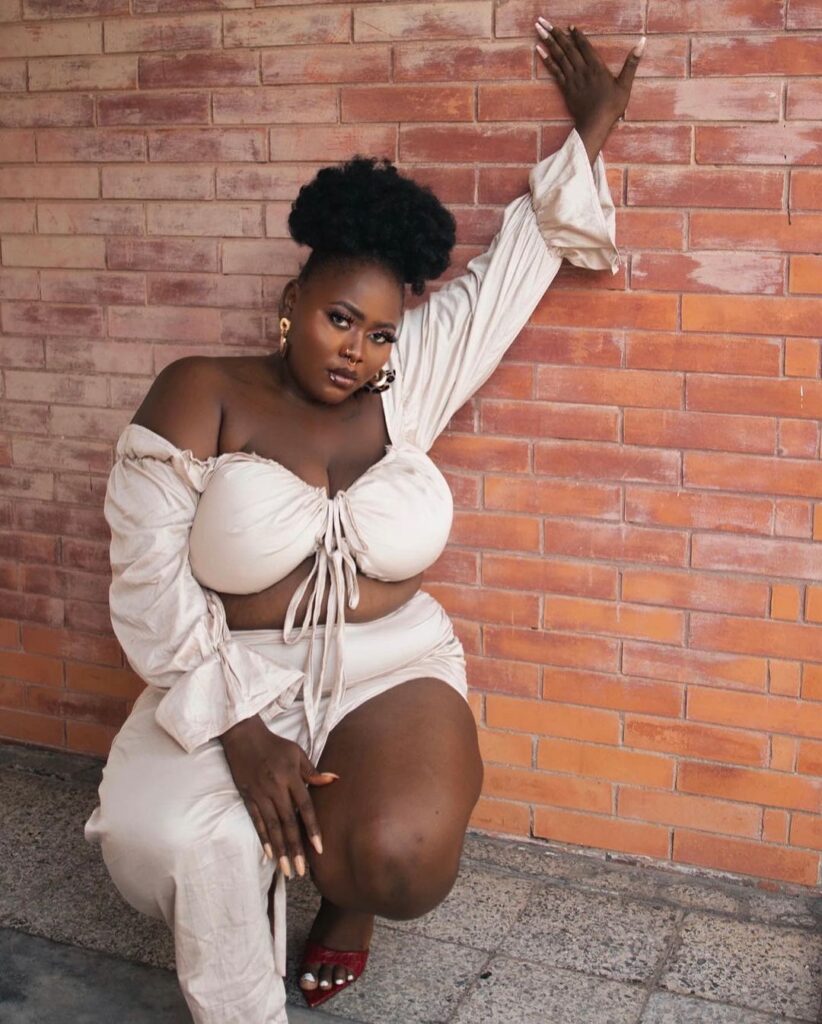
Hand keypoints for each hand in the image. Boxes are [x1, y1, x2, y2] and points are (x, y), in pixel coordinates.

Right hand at [219, 714, 337, 876]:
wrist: (243, 736)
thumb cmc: (275, 744)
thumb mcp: (296, 753)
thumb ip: (313, 771)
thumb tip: (333, 780)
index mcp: (291, 777)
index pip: (305, 807)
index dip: (312, 828)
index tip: (319, 849)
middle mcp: (275, 788)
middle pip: (288, 823)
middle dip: (295, 848)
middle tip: (301, 871)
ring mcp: (260, 794)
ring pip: (271, 827)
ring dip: (280, 849)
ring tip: (286, 869)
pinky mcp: (247, 796)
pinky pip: (256, 820)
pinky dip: (262, 837)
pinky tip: (269, 853)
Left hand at [535, 19, 644, 162]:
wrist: (595, 124)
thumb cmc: (612, 106)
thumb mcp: (625, 84)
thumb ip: (632, 63)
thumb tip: (642, 42)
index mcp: (596, 67)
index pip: (584, 46)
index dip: (577, 35)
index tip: (569, 26)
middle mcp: (582, 70)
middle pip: (567, 47)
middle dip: (555, 33)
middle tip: (543, 21)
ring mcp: (572, 79)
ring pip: (559, 56)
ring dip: (548, 42)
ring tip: (538, 30)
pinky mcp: (565, 88)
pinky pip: (555, 71)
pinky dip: (547, 60)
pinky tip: (539, 50)